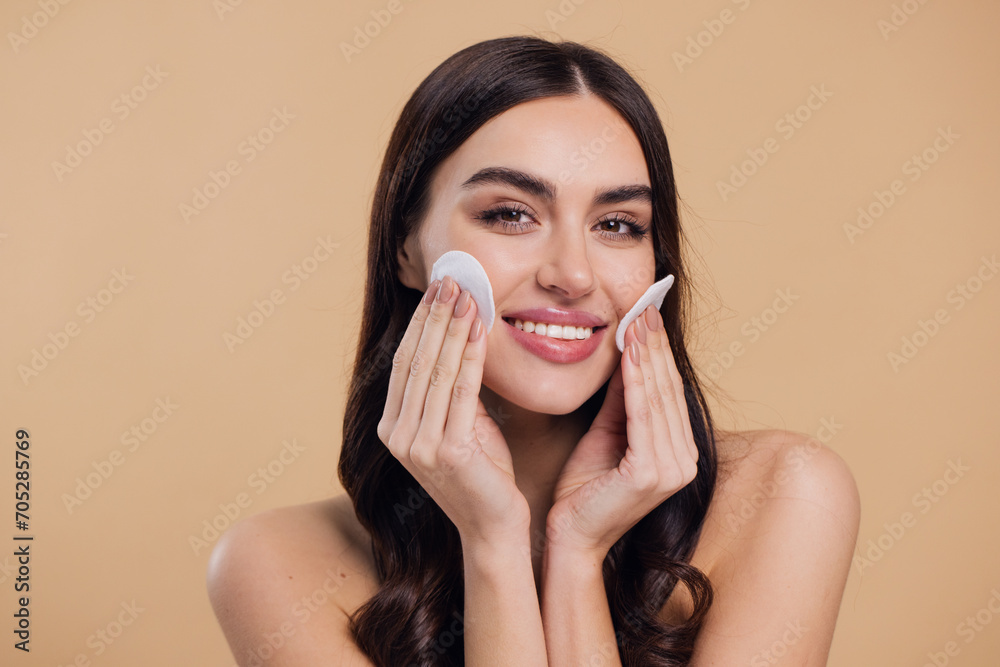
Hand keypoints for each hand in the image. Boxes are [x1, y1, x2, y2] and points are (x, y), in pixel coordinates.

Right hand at [377, 276, 529, 543]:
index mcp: (394, 429)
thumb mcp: (459, 427)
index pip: (404, 364)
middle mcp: (399, 437)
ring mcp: (420, 447)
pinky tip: (481, 330)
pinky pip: (462, 392)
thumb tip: (459, 340)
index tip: (437, 291)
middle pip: (417, 362)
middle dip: (435, 317)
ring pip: (438, 372)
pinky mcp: (448, 453)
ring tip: (467, 295)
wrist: (494, 528)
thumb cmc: (482, 476)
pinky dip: (472, 356)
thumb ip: (450, 393)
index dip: (420, 324)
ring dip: (453, 329)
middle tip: (451, 280)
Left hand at [546, 304, 698, 560]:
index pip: (668, 391)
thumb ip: (621, 400)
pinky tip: (629, 356)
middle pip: (667, 389)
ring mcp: (672, 469)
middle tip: (643, 307)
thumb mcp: (606, 433)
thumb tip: (627, 354)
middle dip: (654, 346)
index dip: (657, 352)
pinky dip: (636, 382)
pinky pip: (642, 417)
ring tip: (635, 322)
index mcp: (678, 452)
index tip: (644, 315)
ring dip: (646, 356)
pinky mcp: (651, 474)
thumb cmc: (582, 489)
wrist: (568, 536)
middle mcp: (684, 460)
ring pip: (657, 397)